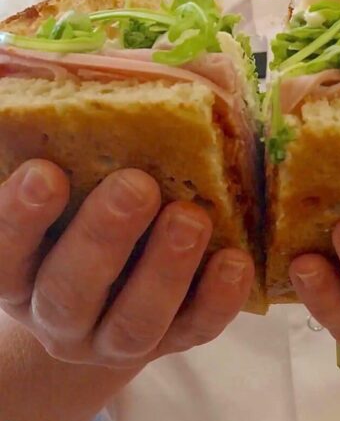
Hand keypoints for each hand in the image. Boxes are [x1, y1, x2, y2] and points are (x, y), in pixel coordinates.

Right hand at [0, 160, 254, 368]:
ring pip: (132, 323)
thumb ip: (86, 146)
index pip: (6, 252)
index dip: (20, 216)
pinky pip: (194, 331)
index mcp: (20, 272)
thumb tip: (153, 77)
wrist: (110, 302)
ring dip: (163, 270)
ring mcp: (112, 340)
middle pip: (68, 292)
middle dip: (103, 236)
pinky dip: (217, 300)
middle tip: (136, 185)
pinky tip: (235, 261)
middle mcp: (58, 314)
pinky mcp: (171, 344)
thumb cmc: (84, 216)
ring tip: (190, 217)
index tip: (46, 171)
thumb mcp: (70, 190)